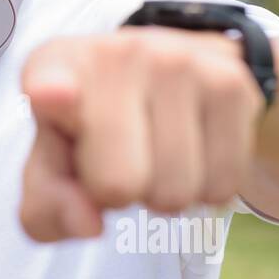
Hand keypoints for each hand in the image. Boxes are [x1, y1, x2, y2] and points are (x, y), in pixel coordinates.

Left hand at [18, 27, 265, 242]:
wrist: (164, 75)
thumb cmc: (90, 132)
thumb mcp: (51, 166)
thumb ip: (49, 205)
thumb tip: (90, 225)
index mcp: (52, 66)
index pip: (48, 80)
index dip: (50, 92)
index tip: (49, 94)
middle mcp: (115, 53)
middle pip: (118, 184)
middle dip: (117, 196)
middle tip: (117, 161)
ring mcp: (178, 61)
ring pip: (175, 192)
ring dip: (163, 195)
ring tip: (152, 152)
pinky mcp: (230, 82)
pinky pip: (222, 186)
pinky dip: (204, 189)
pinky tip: (189, 151)